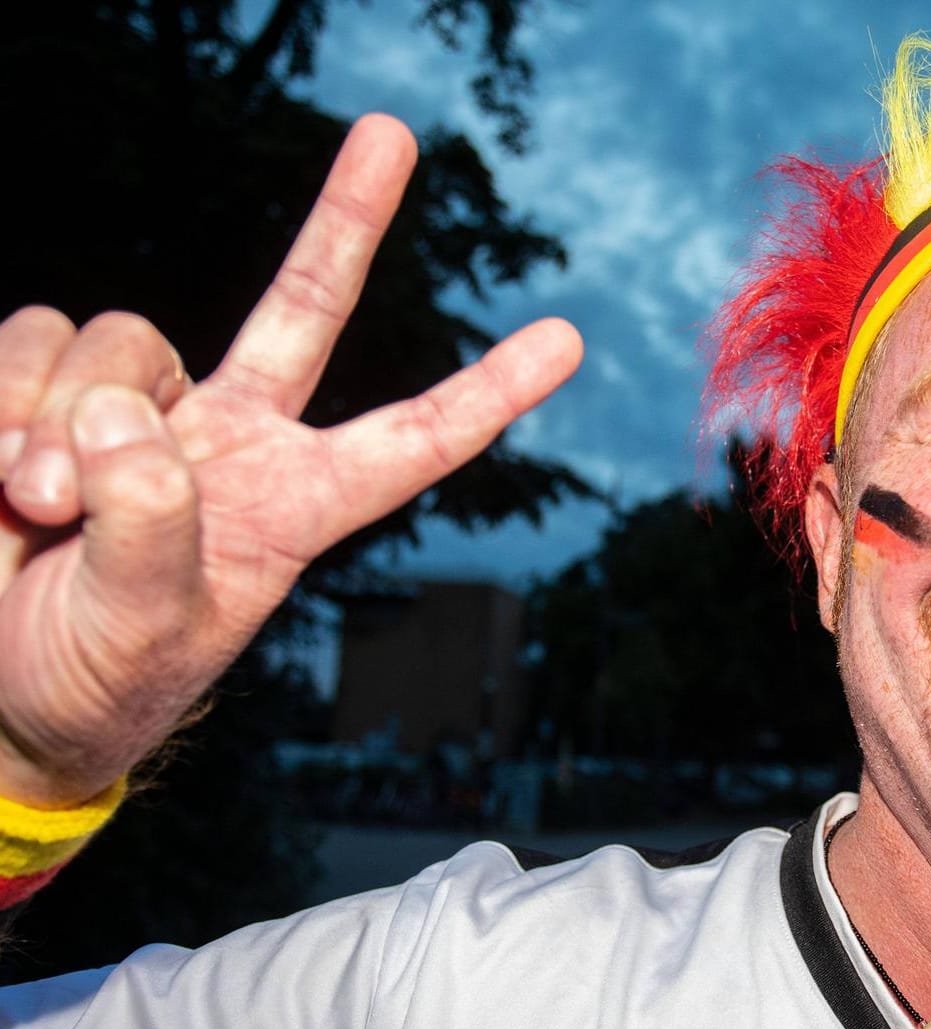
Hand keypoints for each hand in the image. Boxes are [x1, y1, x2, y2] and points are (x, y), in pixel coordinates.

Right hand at [0, 115, 581, 808]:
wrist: (1, 687)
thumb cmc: (94, 675)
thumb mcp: (142, 628)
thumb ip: (151, 528)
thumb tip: (126, 415)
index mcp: (294, 504)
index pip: (411, 441)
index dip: (485, 392)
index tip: (565, 341)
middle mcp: (232, 439)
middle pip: (305, 305)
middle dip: (348, 218)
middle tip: (393, 130)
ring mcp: (143, 409)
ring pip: (119, 340)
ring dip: (56, 424)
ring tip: (34, 509)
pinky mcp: (49, 390)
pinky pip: (33, 340)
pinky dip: (1, 401)